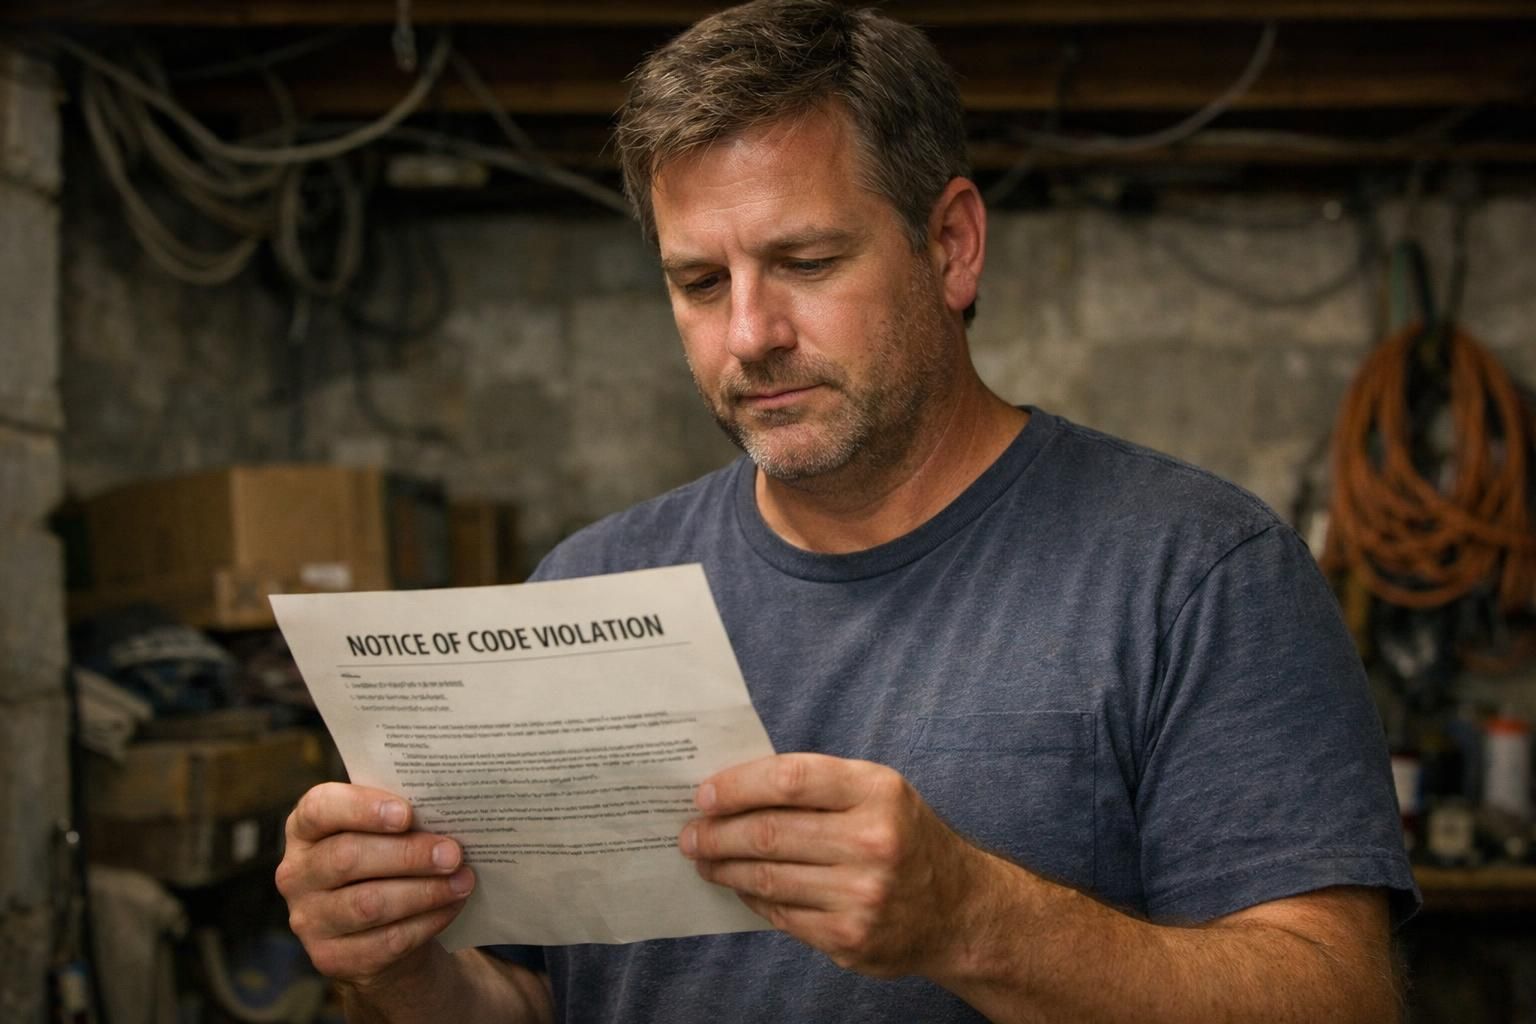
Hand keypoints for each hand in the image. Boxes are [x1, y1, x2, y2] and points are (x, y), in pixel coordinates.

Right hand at [275, 782, 474, 989]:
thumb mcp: (384, 834)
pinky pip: (385, 940)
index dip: (362, 808)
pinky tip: (452, 906)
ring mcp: (309, 919)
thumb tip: (448, 811)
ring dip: (424, 891)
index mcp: (306, 828)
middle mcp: (297, 874)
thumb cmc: (386, 863)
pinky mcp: (330, 957)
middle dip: (408, 854)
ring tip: (463, 880)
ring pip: (368, 904)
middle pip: (347, 858)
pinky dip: (427, 922)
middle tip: (452, 853)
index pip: (320, 808)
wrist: (381, 928)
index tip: (407, 813)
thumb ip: (401, 818)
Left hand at [679, 753, 990, 978]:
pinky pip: (781, 914)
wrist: (959, 909)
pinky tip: (741, 886)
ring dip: (724, 868)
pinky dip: (753, 898)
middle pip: (769, 833)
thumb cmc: (904, 836)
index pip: (789, 780)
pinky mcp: (850, 938)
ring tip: (704, 860)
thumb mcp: (877, 792)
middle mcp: (873, 842)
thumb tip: (733, 792)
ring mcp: (861, 896)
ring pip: (767, 878)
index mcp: (877, 791)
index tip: (703, 795)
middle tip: (689, 833)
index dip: (737, 786)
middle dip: (717, 833)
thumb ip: (816, 786)